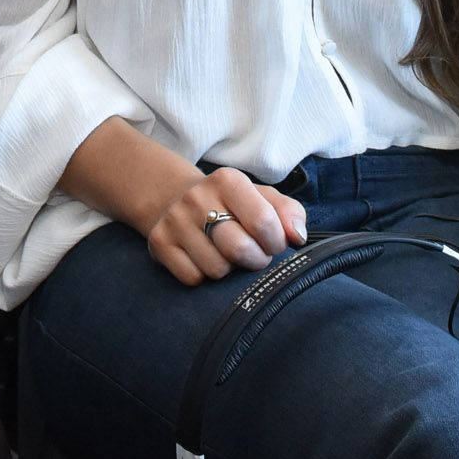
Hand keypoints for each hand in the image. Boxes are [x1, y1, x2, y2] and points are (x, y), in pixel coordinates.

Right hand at [143, 165, 306, 284]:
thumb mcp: (263, 198)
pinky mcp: (159, 243)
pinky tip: (203, 258)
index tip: (273, 243)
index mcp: (227, 180)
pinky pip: (192, 278)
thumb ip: (289, 213)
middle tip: (255, 255)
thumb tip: (298, 236)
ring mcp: (175, 220)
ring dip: (228, 269)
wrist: (177, 200)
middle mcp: (197, 197)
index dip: (276, 242)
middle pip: (239, 248)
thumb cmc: (232, 205)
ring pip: (216, 269)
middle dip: (256, 260)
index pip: (264, 222)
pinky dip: (203, 276)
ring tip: (226, 253)